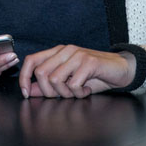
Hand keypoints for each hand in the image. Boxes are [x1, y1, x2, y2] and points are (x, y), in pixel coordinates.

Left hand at [18, 45, 135, 98]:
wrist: (121, 70)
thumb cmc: (95, 75)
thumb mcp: (69, 81)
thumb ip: (49, 84)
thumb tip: (29, 90)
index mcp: (57, 52)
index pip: (31, 60)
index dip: (24, 77)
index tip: (27, 93)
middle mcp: (65, 50)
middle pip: (41, 73)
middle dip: (49, 92)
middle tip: (65, 94)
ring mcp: (77, 54)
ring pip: (55, 80)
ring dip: (65, 93)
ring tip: (77, 92)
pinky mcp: (89, 62)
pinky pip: (73, 84)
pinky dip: (79, 93)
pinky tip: (87, 89)